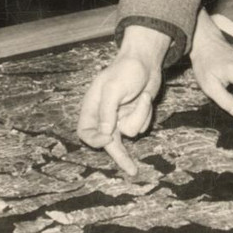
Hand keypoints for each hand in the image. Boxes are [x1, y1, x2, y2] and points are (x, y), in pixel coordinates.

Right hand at [77, 53, 160, 175]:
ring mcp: (121, 118)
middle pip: (109, 143)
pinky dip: (146, 112)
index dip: (95, 139)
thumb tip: (105, 134)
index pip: (86, 132)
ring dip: (140, 115)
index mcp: (92, 108)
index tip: (109, 138)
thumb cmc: (125, 71)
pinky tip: (145, 98)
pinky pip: (142, 125)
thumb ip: (107, 111)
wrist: (145, 62)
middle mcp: (105, 116)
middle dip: (122, 157)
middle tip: (133, 170)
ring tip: (142, 97)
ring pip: (131, 131)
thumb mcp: (113, 88)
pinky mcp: (136, 116)